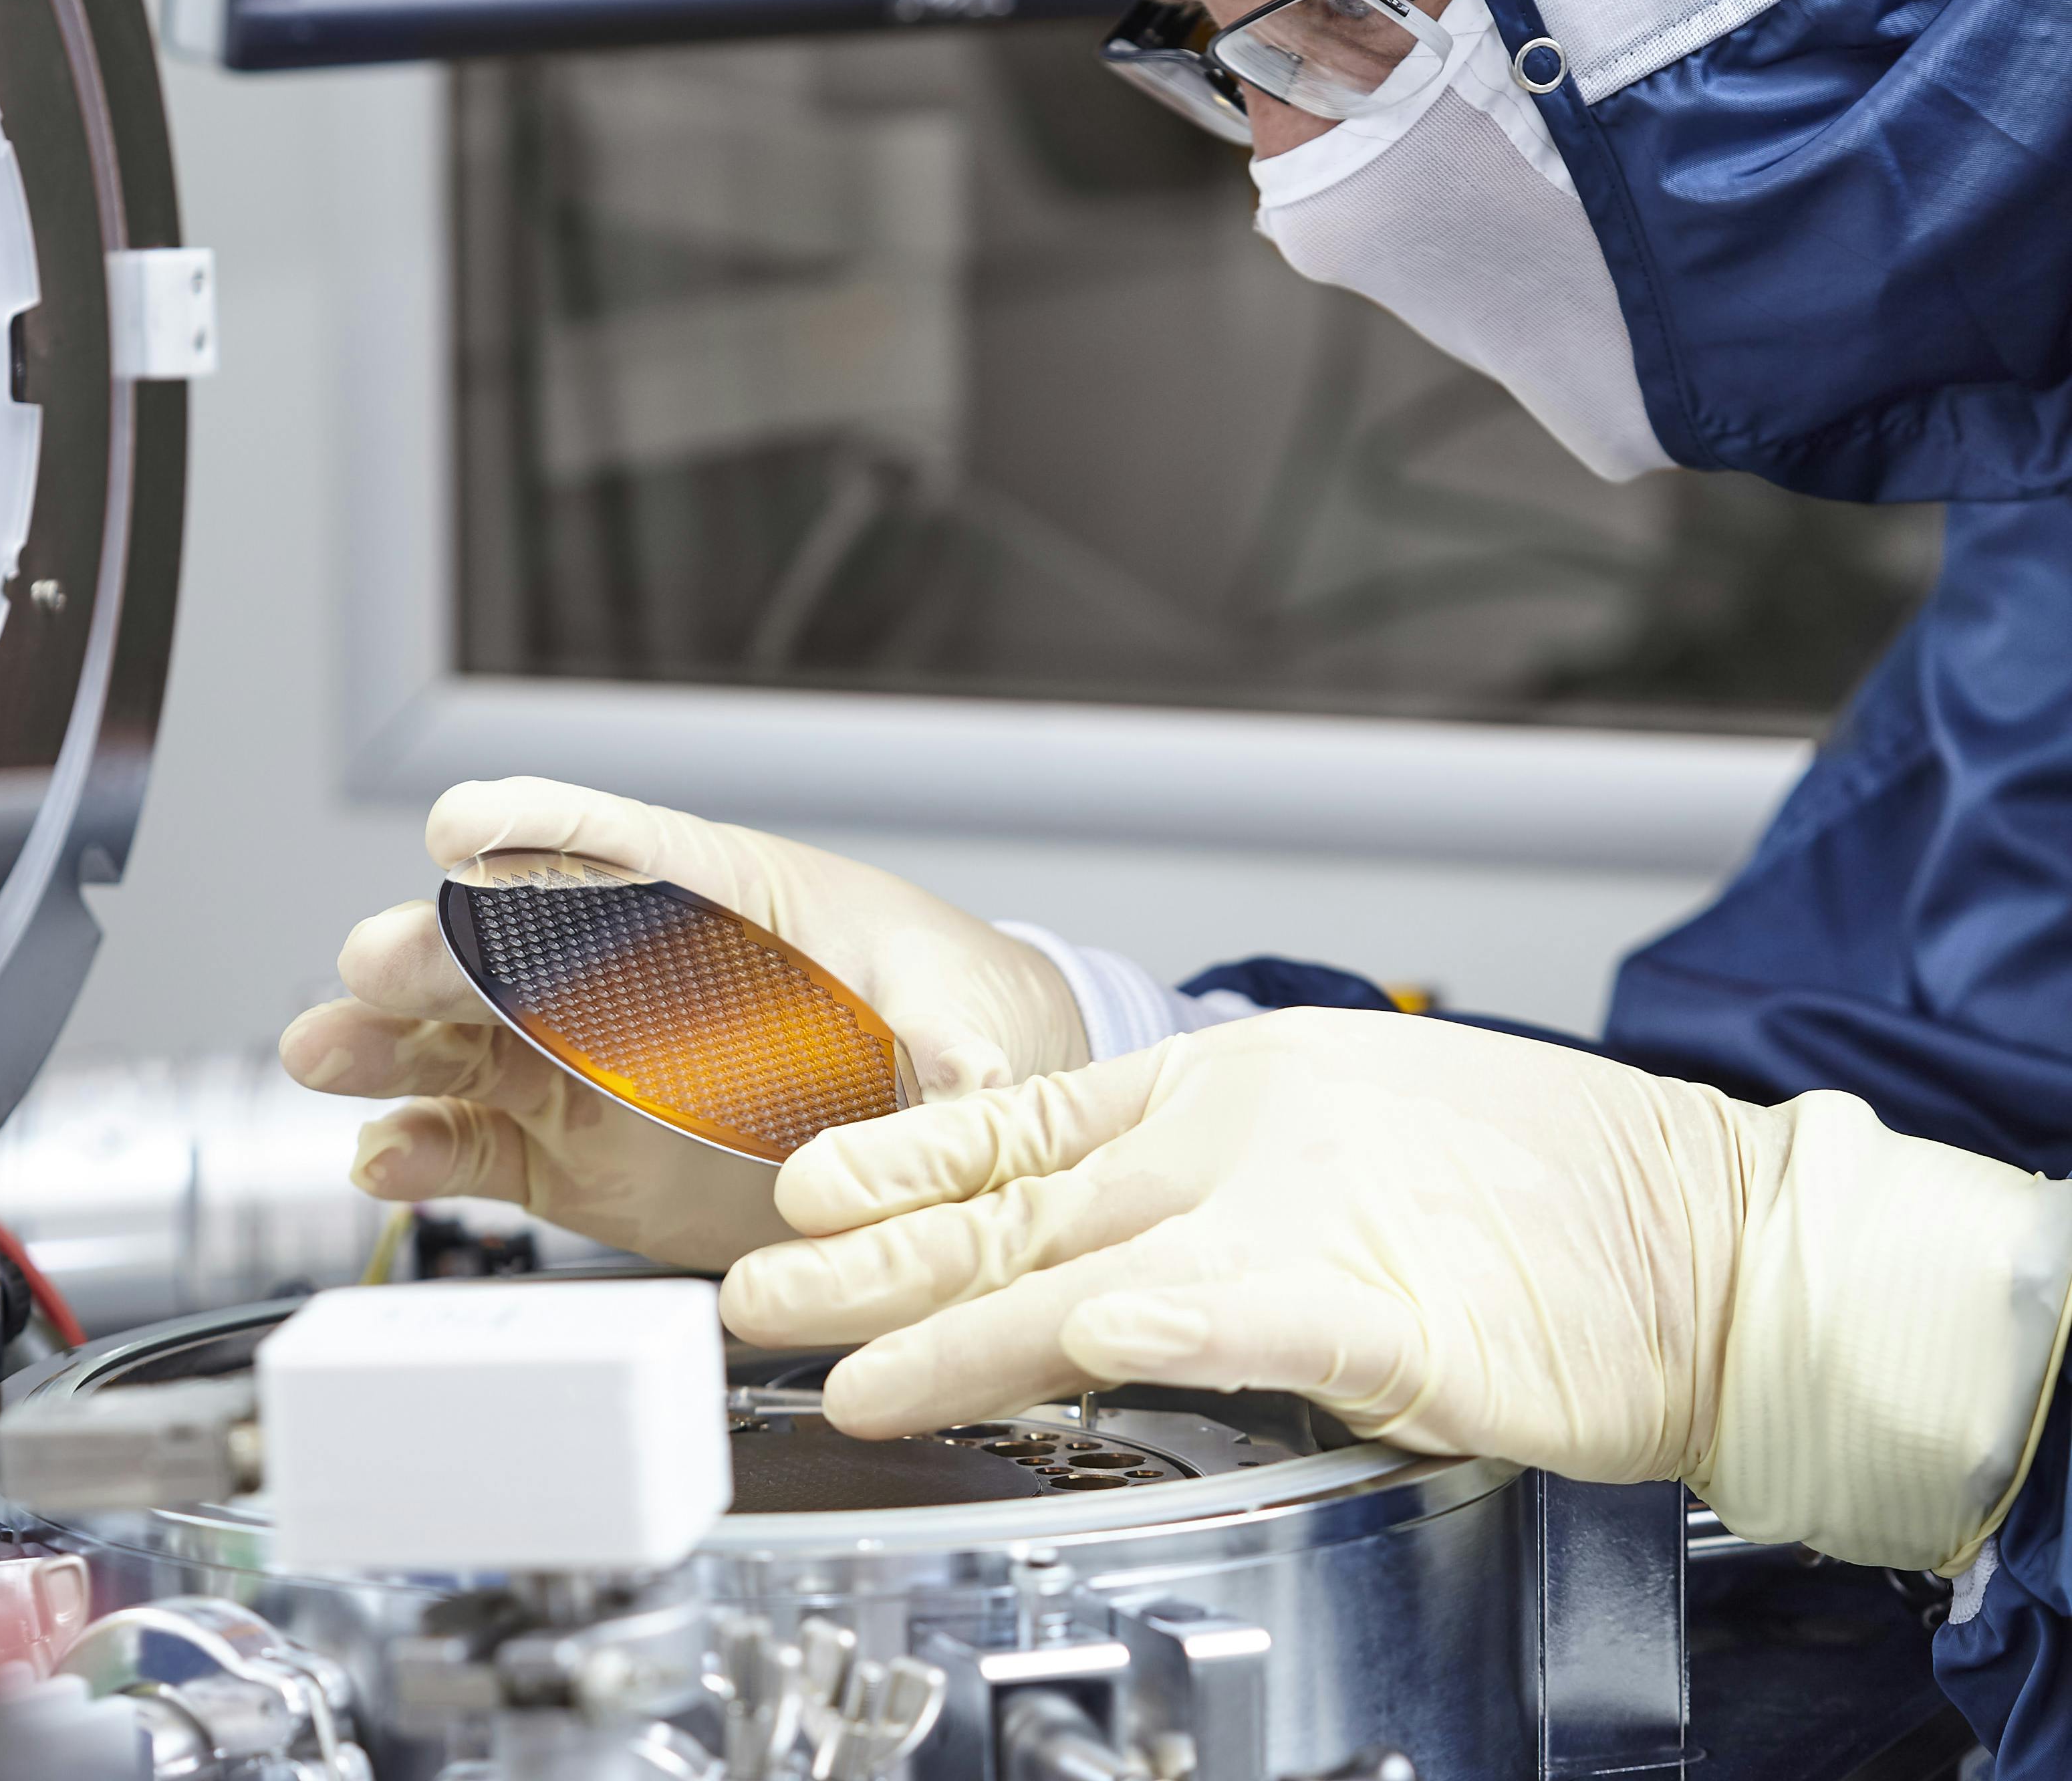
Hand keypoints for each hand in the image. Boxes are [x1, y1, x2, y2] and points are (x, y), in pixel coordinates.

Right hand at [280, 776, 1088, 1272]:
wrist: (928, 1115)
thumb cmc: (938, 1015)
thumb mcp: (968, 1022)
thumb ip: (957, 1062)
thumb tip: (965, 1100)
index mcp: (717, 895)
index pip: (620, 844)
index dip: (537, 829)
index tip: (463, 827)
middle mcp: (627, 971)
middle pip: (513, 940)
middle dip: (441, 946)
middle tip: (380, 962)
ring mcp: (586, 1062)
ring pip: (466, 1041)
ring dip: (394, 1043)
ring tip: (330, 1052)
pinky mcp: (571, 1155)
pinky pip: (480, 1149)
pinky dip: (426, 1154)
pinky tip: (384, 1157)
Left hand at [719, 1010, 2071, 1571]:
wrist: (1705, 1238)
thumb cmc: (1527, 1199)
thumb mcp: (1331, 1150)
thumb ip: (1207, 1191)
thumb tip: (1092, 1252)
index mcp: (1225, 1099)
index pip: (1024, 1131)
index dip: (906, 1160)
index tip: (807, 1187)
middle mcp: (1239, 1145)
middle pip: (1015, 1205)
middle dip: (873, 1253)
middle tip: (750, 1284)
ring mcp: (1304, 1215)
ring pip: (1083, 1266)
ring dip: (952, 1318)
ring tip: (837, 1357)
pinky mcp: (1388, 1305)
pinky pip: (1241, 1319)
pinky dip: (1146, 1326)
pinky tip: (1060, 1346)